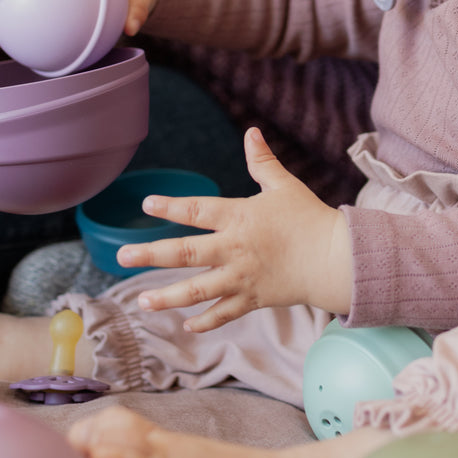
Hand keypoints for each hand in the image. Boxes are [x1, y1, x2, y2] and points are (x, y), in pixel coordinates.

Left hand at [124, 128, 353, 329]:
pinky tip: (186, 325)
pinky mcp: (253, 299)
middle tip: (121, 257)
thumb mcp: (285, 186)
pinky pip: (224, 313)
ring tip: (142, 302)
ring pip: (197, 290)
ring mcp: (242, 277)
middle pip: (185, 253)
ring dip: (167, 297)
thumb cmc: (310, 219)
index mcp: (240, 217)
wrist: (336, 259)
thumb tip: (251, 132)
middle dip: (150, 255)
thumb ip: (263, 162)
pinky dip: (205, 321)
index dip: (170, 206)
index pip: (197, 210)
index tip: (146, 204)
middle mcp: (235, 249)